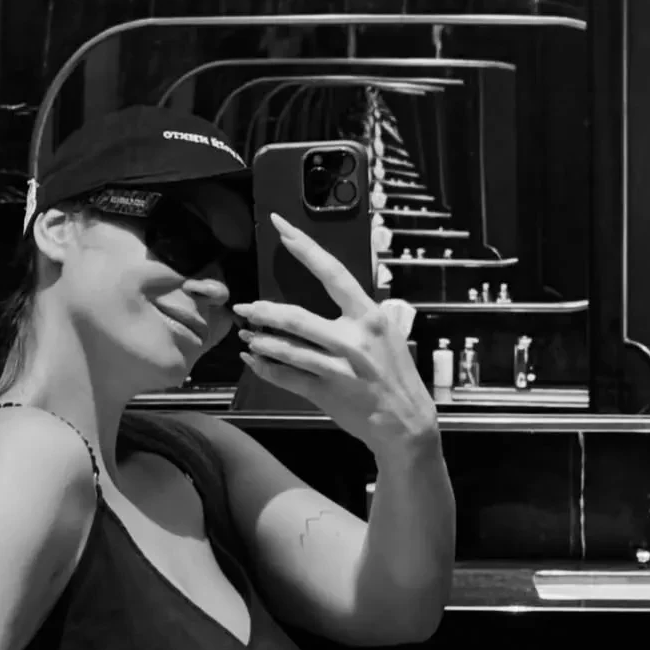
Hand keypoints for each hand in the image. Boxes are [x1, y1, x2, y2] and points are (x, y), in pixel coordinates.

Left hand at [233, 212, 437, 458]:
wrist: (405, 422)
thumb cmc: (395, 375)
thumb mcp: (385, 335)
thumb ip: (357, 315)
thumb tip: (332, 291)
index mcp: (369, 316)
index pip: (332, 272)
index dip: (304, 247)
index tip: (282, 227)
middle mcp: (352, 339)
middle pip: (296, 317)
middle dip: (264, 310)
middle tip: (244, 306)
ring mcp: (337, 368)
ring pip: (286, 348)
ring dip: (260, 339)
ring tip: (245, 332)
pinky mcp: (325, 392)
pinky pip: (286, 376)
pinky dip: (264, 367)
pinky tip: (252, 359)